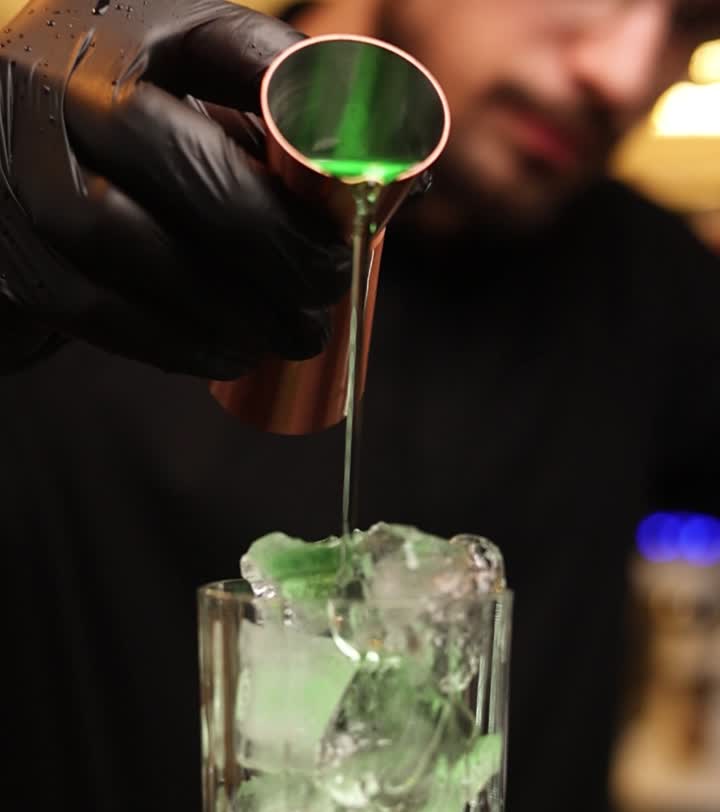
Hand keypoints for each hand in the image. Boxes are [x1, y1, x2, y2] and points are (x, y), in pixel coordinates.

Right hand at [0, 1, 350, 375]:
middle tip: (328, 284)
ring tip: (296, 335)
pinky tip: (233, 355)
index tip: (362, 177)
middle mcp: (61, 90)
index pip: (229, 44)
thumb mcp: (194, 108)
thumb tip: (409, 184)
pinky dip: (181, 343)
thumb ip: (282, 131)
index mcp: (122, 34)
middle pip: (178, 156)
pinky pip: (104, 312)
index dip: (306, 108)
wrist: (7, 191)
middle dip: (271, 235)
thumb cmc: (128, 153)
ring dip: (232, 304)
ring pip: (134, 244)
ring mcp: (27, 177)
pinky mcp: (19, 264)